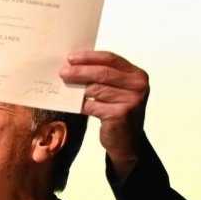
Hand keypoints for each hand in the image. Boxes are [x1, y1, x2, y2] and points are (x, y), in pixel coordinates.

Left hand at [59, 50, 148, 176]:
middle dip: (79, 71)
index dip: (89, 57)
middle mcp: (138, 86)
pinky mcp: (120, 115)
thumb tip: (74, 65)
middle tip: (62, 72)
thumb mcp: (117, 90)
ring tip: (66, 86)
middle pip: (103, 72)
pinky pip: (93, 105)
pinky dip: (80, 104)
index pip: (110, 59)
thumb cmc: (118, 112)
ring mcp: (131, 101)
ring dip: (78, 88)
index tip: (71, 58)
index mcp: (137, 75)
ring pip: (96, 89)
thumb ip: (103, 76)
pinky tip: (73, 104)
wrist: (127, 142)